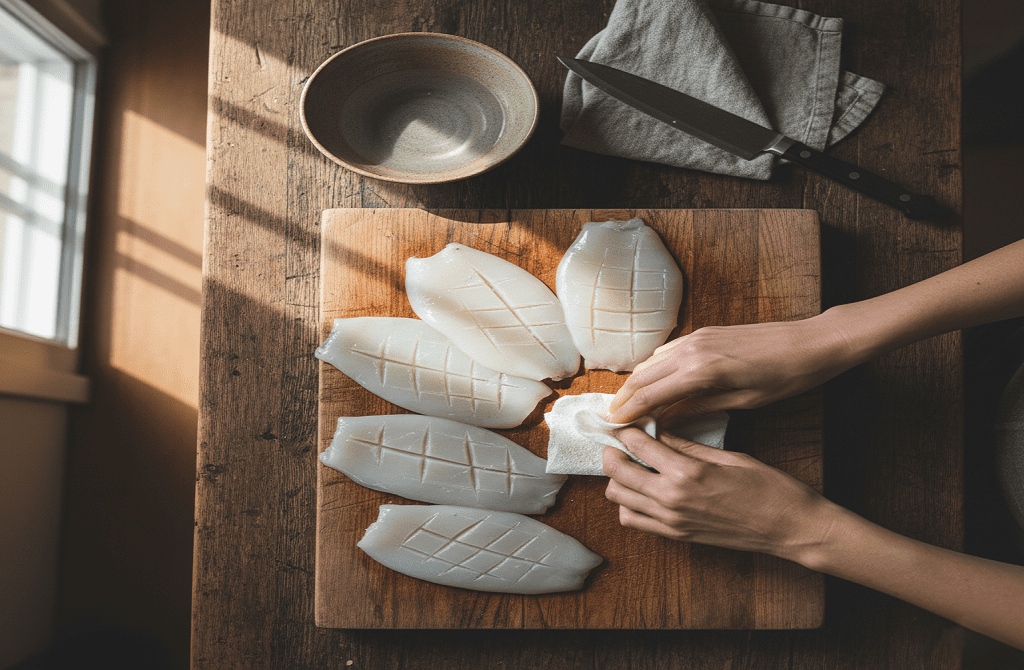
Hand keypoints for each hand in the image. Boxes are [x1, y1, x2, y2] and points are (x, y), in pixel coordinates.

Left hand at [602, 428, 839, 560]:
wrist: (788, 527)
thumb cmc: (767, 487)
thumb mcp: (726, 456)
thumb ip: (686, 445)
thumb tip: (657, 431)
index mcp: (686, 472)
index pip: (635, 443)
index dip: (626, 428)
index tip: (627, 421)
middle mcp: (671, 498)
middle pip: (616, 471)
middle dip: (613, 451)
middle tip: (623, 441)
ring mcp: (671, 521)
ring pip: (617, 497)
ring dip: (618, 478)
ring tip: (633, 465)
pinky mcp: (676, 536)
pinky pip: (633, 520)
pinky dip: (628, 504)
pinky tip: (643, 490)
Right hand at [607, 314, 855, 422]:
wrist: (811, 341)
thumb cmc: (786, 377)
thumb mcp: (744, 401)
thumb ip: (701, 408)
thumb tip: (669, 421)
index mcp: (703, 371)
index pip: (651, 394)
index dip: (628, 412)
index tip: (612, 427)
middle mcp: (693, 350)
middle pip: (643, 376)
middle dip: (623, 398)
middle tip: (609, 419)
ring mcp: (697, 338)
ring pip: (652, 362)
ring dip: (635, 382)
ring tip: (625, 404)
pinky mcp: (705, 332)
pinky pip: (668, 351)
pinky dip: (653, 368)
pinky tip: (653, 381)